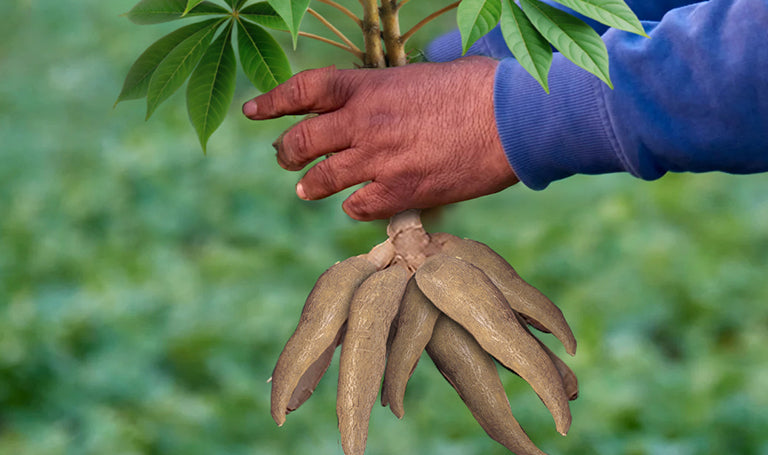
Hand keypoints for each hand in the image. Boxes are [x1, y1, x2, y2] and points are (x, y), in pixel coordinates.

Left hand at [242, 56, 518, 220]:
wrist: (512, 117)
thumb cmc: (478, 88)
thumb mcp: (423, 77)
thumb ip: (390, 92)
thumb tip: (381, 103)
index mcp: (367, 86)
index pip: (303, 91)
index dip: (272, 102)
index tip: (254, 112)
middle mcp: (363, 123)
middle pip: (302, 141)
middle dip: (287, 151)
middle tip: (285, 158)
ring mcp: (379, 160)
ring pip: (322, 179)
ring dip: (311, 184)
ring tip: (307, 188)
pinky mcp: (402, 192)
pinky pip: (358, 207)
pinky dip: (353, 206)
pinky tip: (358, 204)